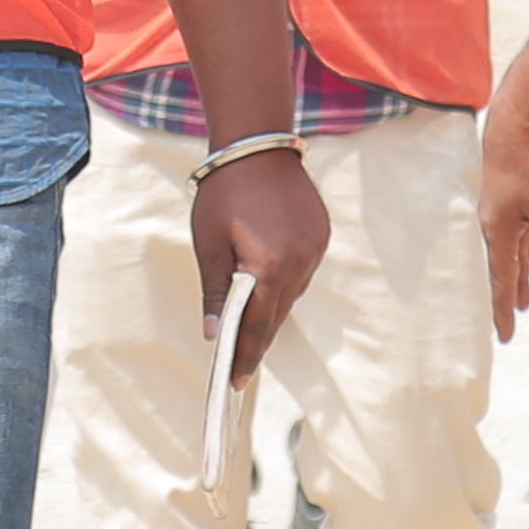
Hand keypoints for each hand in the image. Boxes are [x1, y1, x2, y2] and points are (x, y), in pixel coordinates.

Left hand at [193, 144, 328, 379]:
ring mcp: (314, 250)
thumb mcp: (208, 244)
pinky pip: (301, 272)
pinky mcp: (320, 236)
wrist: (257, 145)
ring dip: (271, 310)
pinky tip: (267, 286)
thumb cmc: (223, 193)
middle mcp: (299, 264)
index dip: (244, 357)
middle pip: (276, 316)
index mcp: (268, 268)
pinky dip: (284, 283)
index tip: (235, 383)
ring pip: (291, 295)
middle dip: (257, 340)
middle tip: (239, 365)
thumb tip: (214, 333)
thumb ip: (214, 292)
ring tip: (249, 328)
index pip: (257, 328)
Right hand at [482, 110, 528, 334]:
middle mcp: (496, 224)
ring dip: (519, 274)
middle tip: (512, 321)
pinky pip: (518, 232)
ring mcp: (502, 210)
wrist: (515, 123)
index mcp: (500, 231)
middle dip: (510, 295)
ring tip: (524, 296)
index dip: (505, 308)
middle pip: (504, 268)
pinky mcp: (511, 197)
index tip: (506, 334)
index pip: (502, 279)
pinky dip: (526, 249)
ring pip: (513, 250)